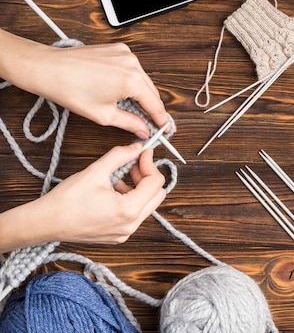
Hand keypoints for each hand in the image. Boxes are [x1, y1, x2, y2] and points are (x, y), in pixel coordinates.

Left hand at [0, 29, 168, 137]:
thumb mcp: (103, 115)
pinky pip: (133, 69)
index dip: (162, 120)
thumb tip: (143, 130)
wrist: (48, 68)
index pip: (155, 105)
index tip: (165, 129)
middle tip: (148, 123)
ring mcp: (126, 54)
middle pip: (152, 92)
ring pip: (143, 80)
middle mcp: (132, 64)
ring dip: (141, 94)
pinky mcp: (118, 49)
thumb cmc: (69, 88)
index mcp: (131, 81)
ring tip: (130, 108)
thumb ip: (130, 123)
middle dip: (151, 108)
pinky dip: (131, 81)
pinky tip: (120, 91)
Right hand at [0, 143, 166, 251]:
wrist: (45, 222)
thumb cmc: (66, 200)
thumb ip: (120, 155)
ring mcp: (125, 233)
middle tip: (133, 164)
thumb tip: (137, 147)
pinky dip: (130, 200)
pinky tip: (112, 192)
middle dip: (147, 176)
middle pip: (157, 195)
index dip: (150, 163)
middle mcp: (131, 225)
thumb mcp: (96, 171)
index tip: (143, 153)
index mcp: (129, 210)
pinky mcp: (118, 236)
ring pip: (147, 205)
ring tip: (118, 178)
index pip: (156, 182)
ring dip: (138, 188)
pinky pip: (135, 215)